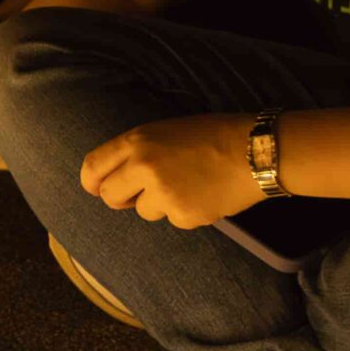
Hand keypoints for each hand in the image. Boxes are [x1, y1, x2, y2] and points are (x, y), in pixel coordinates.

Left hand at [78, 112, 257, 229]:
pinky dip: (185, 211)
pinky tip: (204, 194)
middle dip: (121, 198)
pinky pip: (173, 219)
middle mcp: (143, 167)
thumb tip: (116, 175)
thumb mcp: (166, 131)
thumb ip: (138, 151)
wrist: (257, 151)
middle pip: (110, 196)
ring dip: (159, 204)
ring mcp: (163, 193)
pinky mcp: (184, 216)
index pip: (93, 167)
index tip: (97, 188)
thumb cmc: (214, 135)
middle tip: (138, 195)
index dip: (92, 182)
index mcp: (137, 141)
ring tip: (188, 184)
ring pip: (143, 211)